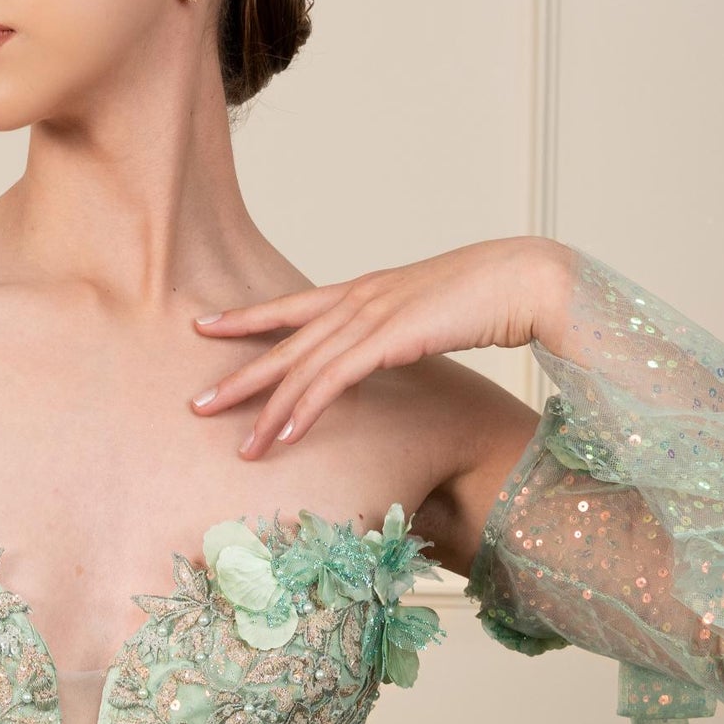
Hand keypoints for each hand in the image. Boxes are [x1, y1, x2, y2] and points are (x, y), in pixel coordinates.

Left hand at [191, 235, 575, 457]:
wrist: (528, 278)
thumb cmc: (491, 296)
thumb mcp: (429, 314)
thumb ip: (400, 331)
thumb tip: (387, 352)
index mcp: (366, 290)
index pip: (291, 305)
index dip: (246, 317)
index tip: (205, 326)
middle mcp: (359, 299)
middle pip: (284, 343)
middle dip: (238, 376)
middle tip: (196, 404)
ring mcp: (372, 316)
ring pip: (303, 368)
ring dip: (268, 410)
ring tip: (238, 446)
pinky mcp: (390, 337)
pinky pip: (335, 379)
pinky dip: (306, 409)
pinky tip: (285, 435)